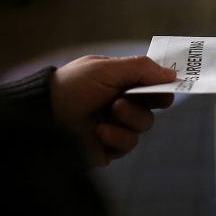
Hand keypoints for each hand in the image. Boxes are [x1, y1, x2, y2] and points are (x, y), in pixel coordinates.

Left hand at [51, 55, 175, 166]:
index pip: (149, 82)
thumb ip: (140, 68)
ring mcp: (115, 125)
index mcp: (118, 81)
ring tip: (113, 111)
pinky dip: (117, 136)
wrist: (43, 117)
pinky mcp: (109, 147)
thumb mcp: (106, 69)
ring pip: (144, 124)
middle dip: (149, 101)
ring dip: (131, 117)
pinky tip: (100, 131)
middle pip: (153, 104)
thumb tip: (172, 74)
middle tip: (149, 97)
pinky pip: (128, 143)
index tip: (172, 85)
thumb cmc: (72, 86)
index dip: (162, 84)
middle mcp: (119, 102)